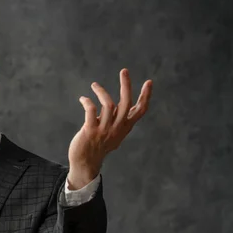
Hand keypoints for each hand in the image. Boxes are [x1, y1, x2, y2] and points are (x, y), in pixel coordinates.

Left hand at [68, 69, 152, 189]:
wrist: (86, 162)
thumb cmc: (99, 146)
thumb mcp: (114, 134)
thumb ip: (118, 120)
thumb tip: (118, 106)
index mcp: (125, 127)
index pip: (140, 110)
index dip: (145, 96)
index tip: (149, 82)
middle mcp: (117, 127)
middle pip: (126, 103)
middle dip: (126, 85)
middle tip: (124, 70)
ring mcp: (104, 129)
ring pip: (108, 104)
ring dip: (101, 91)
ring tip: (94, 85)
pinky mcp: (90, 130)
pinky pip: (91, 110)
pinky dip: (87, 102)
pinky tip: (83, 99)